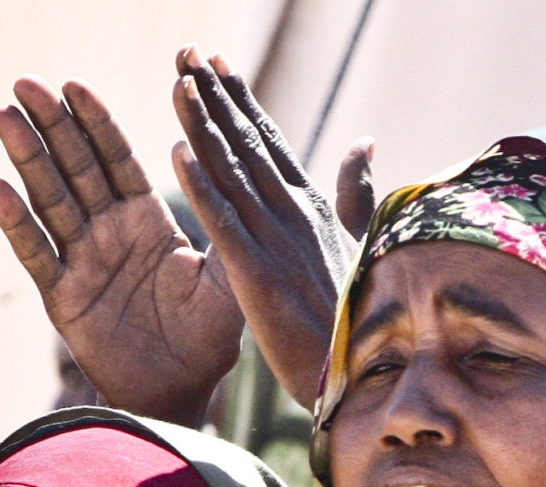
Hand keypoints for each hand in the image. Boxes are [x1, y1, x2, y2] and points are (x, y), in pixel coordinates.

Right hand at [0, 74, 245, 426]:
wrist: (180, 394)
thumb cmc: (207, 340)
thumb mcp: (226, 277)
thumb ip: (223, 226)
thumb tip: (223, 168)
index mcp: (147, 222)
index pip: (117, 161)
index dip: (96, 123)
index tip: (75, 85)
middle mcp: (109, 233)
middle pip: (75, 168)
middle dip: (52, 125)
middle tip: (26, 83)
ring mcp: (81, 261)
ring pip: (49, 200)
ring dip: (26, 159)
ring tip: (4, 116)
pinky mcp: (62, 296)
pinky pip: (36, 255)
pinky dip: (17, 223)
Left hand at [168, 51, 371, 404]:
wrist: (367, 377)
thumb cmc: (363, 319)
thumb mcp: (362, 243)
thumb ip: (357, 191)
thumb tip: (365, 140)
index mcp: (312, 208)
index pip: (270, 143)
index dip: (241, 101)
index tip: (217, 63)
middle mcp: (293, 214)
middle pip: (246, 143)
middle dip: (215, 96)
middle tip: (186, 50)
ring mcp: (275, 242)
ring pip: (231, 172)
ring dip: (203, 125)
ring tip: (179, 82)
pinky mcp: (257, 276)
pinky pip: (223, 223)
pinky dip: (202, 186)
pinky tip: (178, 151)